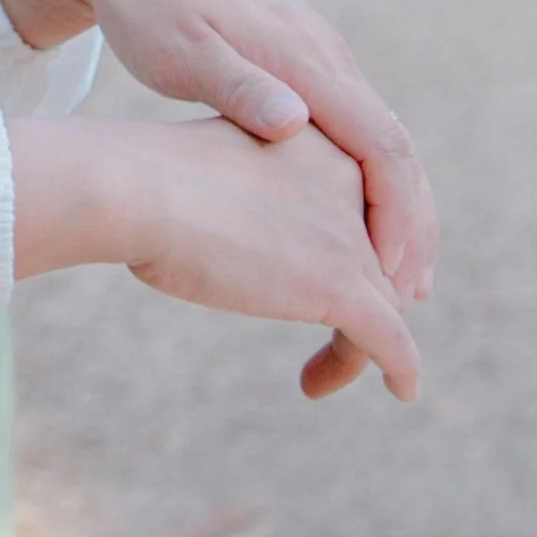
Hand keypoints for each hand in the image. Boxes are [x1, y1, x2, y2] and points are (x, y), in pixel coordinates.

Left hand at [0, 0, 438, 339]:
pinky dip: (368, 181)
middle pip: (396, 148)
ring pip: (380, 141)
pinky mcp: (298, 64)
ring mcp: (317, 59)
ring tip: (395, 277)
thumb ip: (237, 88)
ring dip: (395, 206)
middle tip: (412, 296)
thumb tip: (295, 124)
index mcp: (305, 60)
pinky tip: (353, 222)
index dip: (396, 214)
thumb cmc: (146, 4)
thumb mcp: (179, 52)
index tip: (394, 279)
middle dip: (411, 223)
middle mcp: (326, 58)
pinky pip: (354, 129)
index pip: (381, 145)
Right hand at [8, 114, 421, 403]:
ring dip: (357, 347)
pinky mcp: (339, 283)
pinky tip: (403, 391)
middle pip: (377, 260)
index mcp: (320, 145)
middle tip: (330, 340)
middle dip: (360, 305)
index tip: (331, 288)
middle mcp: (349, 183)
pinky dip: (400, 369)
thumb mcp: (212, 169)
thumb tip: (230, 234)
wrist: (133, 186)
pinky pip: (390, 339)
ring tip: (317, 378)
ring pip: (384, 305)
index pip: (363, 210)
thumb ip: (242, 193)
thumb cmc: (142, 177)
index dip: (358, 254)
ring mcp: (348, 234)